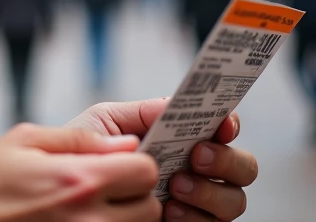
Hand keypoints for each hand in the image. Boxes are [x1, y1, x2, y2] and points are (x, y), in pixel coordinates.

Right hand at [0, 124, 161, 220]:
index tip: (117, 165)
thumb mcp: (23, 141)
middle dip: (134, 195)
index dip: (135, 163)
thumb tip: (125, 143)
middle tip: (105, 189)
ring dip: (125, 218)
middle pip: (150, 207)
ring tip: (91, 209)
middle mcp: (90, 219)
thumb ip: (79, 139)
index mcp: (79, 180)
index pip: (146, 171)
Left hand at [67, 100, 258, 220]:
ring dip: (210, 192)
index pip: (223, 127)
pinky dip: (194, 217)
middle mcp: (200, 169)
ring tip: (175, 187)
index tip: (222, 125)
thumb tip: (174, 105)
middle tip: (196, 157)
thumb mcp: (107, 122)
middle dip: (227, 160)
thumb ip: (141, 112)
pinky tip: (169, 212)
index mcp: (184, 136)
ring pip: (234, 200)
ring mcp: (200, 200)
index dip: (231, 123)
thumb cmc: (91, 149)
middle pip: (243, 165)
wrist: (71, 186)